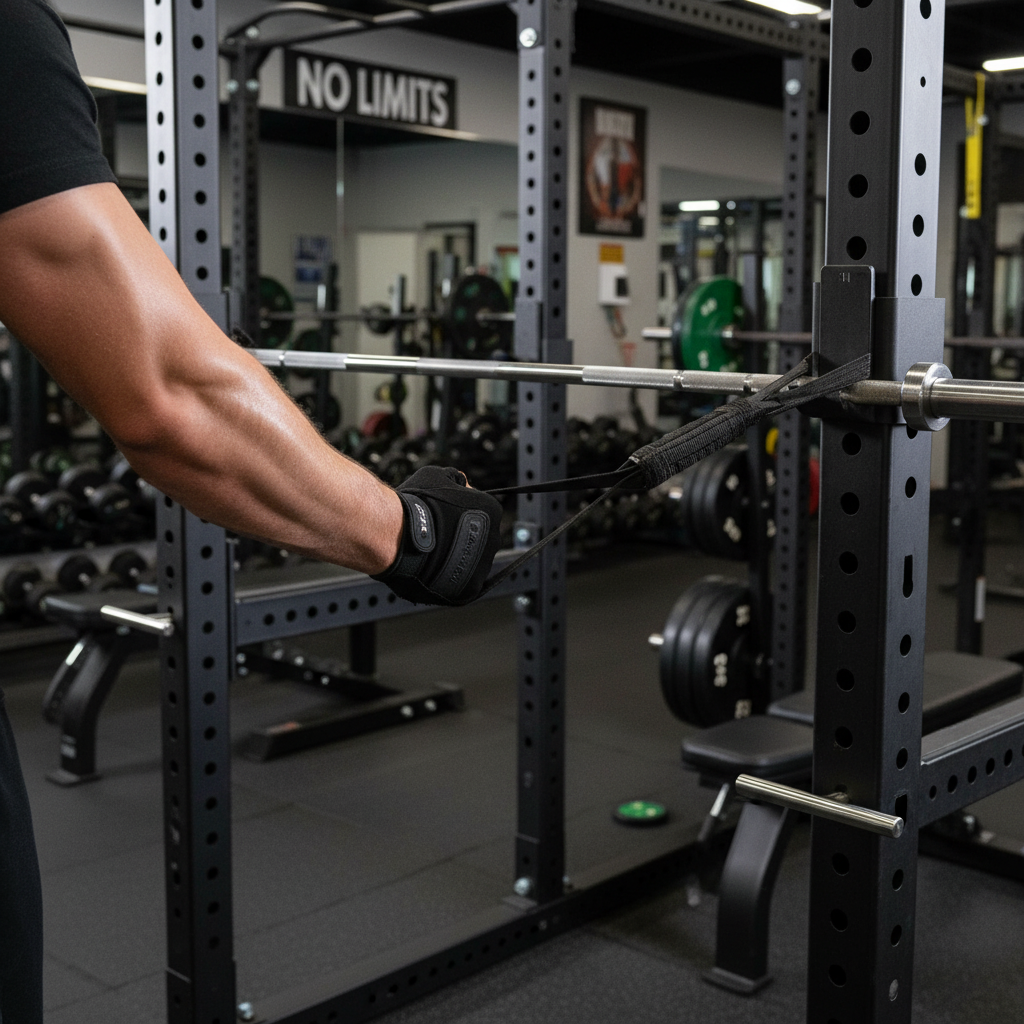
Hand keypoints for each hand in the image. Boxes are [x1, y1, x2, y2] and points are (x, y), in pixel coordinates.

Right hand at [370, 466, 502, 605]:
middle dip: (459, 538)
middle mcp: (493, 538)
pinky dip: (448, 579)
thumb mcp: (437, 475)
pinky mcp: (469, 588)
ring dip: (454, 559)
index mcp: (491, 510)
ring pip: (469, 562)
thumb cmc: (415, 504)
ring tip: (430, 553)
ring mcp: (482, 566)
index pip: (480, 513)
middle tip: (436, 536)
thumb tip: (460, 483)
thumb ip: (455, 479)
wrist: (398, 535)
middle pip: (478, 539)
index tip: (444, 517)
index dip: (459, 515)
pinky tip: (431, 569)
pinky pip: (460, 583)